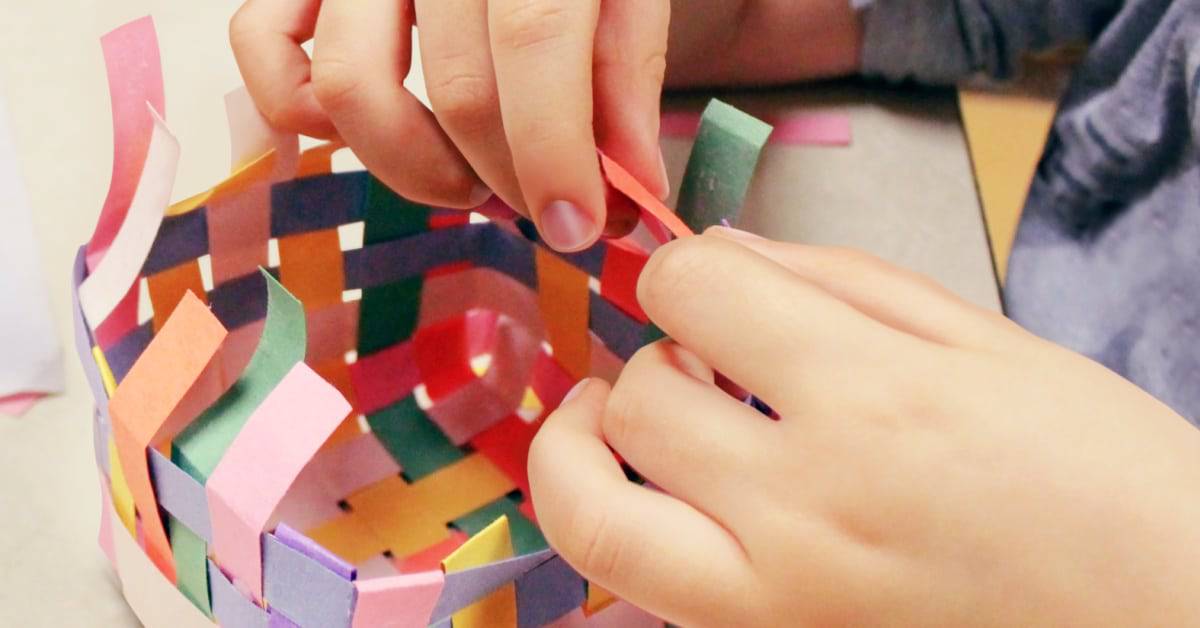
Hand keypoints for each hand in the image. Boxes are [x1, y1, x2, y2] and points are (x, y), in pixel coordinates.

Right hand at [230, 0, 670, 251]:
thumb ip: (627, 67)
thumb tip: (630, 181)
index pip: (533, 37)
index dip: (554, 150)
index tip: (579, 225)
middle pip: (457, 86)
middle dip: (509, 177)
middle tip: (544, 203)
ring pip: (347, 86)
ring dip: (414, 166)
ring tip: (470, 178)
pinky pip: (262, 46)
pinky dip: (308, 114)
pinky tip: (386, 128)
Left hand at [529, 227, 1199, 625]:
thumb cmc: (1114, 490)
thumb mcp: (998, 348)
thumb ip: (846, 285)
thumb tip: (725, 251)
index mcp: (874, 398)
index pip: (690, 291)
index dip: (683, 271)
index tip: (707, 288)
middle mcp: (806, 507)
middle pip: (632, 396)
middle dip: (655, 356)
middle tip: (700, 361)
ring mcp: (775, 606)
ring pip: (594, 514)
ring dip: (595, 449)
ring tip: (637, 426)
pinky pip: (648, 595)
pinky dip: (638, 534)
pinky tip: (689, 503)